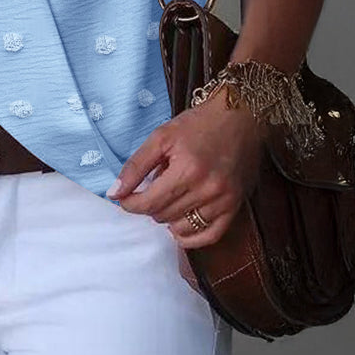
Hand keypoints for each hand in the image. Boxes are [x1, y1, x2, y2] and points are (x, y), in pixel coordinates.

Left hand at [107, 89, 263, 247]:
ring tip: (167, 201)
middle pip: (164, 215)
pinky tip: (179, 227)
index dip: (130, 203)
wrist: (240, 117)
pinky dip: (191, 237)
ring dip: (168, 218)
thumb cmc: (198, 124)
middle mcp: (208, 189)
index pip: (149, 203)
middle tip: (151, 189)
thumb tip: (114, 194)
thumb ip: (136, 166)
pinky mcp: (236, 206)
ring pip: (183, 227)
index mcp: (187, 170)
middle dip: (150, 205)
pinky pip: (210, 236)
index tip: (124, 198)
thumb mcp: (161, 137)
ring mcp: (225, 201)